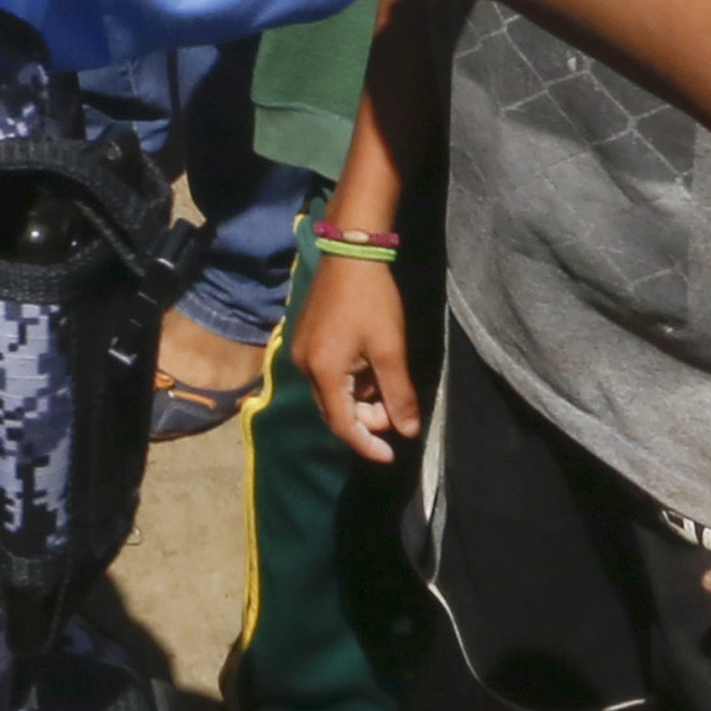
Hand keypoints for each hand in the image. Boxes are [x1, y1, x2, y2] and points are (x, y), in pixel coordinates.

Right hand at [295, 243, 419, 463]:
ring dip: (359, 399)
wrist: (351, 253)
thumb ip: (398, 394)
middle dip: (365, 421)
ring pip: (331, 393)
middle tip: (396, 415)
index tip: (390, 457)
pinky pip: (327, 375)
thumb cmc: (373, 301)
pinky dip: (350, 382)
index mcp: (324, 372)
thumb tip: (407, 432)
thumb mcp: (391, 350)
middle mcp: (304, 366)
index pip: (343, 425)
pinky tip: (370, 367)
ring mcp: (302, 351)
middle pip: (334, 411)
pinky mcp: (306, 339)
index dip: (367, 444)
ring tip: (386, 385)